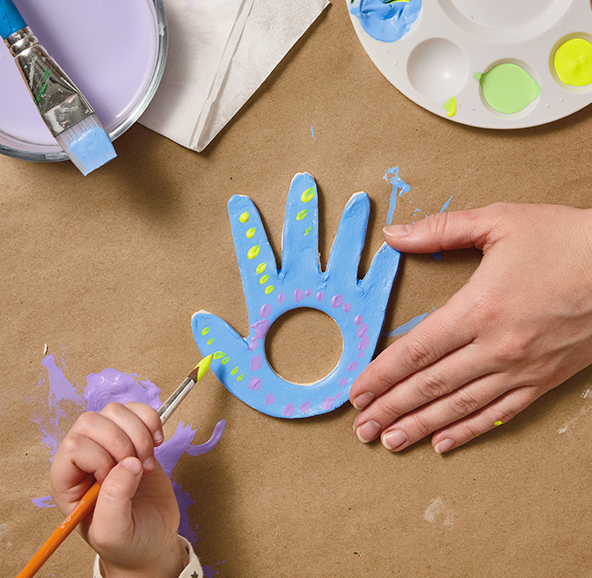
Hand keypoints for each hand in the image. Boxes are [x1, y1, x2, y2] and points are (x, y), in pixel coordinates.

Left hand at [50, 403, 184, 577]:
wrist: (153, 541)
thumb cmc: (127, 542)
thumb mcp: (113, 533)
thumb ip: (113, 501)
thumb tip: (129, 464)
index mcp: (67, 482)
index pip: (74, 446)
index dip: (101, 459)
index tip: (117, 481)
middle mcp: (84, 458)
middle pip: (92, 421)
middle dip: (122, 443)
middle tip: (138, 469)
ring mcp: (109, 444)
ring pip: (115, 411)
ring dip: (139, 434)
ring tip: (147, 462)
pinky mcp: (133, 436)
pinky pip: (137, 410)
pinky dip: (152, 421)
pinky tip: (157, 443)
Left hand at [192, 172, 398, 418]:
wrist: (313, 409)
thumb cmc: (275, 390)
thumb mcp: (243, 371)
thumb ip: (222, 347)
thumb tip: (200, 317)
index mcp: (272, 302)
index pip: (257, 262)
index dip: (248, 232)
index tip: (239, 202)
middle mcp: (305, 292)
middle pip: (303, 245)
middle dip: (303, 215)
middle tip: (303, 182)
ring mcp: (337, 299)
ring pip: (344, 256)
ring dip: (349, 229)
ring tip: (356, 201)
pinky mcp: (364, 312)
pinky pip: (377, 286)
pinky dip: (384, 267)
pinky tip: (391, 246)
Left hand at [350, 203, 591, 452]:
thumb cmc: (562, 239)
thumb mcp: (499, 221)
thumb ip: (440, 230)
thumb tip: (393, 235)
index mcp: (479, 308)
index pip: (417, 350)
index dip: (382, 374)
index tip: (356, 392)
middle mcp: (496, 346)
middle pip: (431, 386)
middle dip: (392, 408)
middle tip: (363, 428)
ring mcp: (521, 368)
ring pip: (460, 406)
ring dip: (421, 426)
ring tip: (391, 441)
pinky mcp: (545, 380)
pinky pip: (499, 413)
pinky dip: (469, 430)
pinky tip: (443, 443)